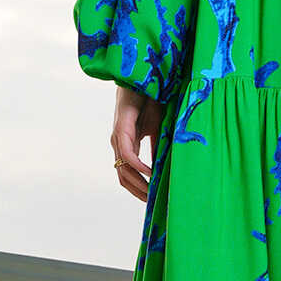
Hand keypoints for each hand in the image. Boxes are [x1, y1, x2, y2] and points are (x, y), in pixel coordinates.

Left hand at [111, 83, 164, 201]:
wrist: (143, 77)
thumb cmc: (150, 100)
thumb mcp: (158, 129)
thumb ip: (158, 149)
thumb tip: (162, 169)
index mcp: (127, 144)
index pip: (128, 174)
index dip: (138, 189)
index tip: (152, 200)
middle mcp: (119, 142)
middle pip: (123, 177)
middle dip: (137, 192)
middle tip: (152, 204)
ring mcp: (118, 136)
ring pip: (123, 169)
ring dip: (137, 184)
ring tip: (152, 194)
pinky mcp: (121, 128)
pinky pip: (128, 154)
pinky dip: (139, 167)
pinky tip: (151, 174)